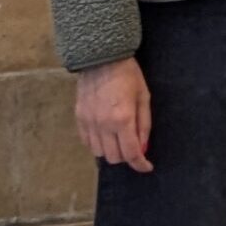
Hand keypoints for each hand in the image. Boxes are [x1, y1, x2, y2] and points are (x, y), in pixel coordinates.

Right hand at [75, 56, 153, 171]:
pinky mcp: (78, 118)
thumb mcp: (144, 98)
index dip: (140, 164)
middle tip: (134, 147)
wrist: (101, 58)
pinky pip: (87, 142)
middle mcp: (103, 125)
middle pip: (114, 157)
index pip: (131, 153)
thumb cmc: (128, 76)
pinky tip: (105, 135)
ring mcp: (88, 123)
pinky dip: (97, 144)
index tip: (146, 166)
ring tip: (119, 140)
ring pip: (98, 152)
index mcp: (122, 120)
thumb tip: (143, 148)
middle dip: (127, 157)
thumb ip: (144, 125)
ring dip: (111, 151)